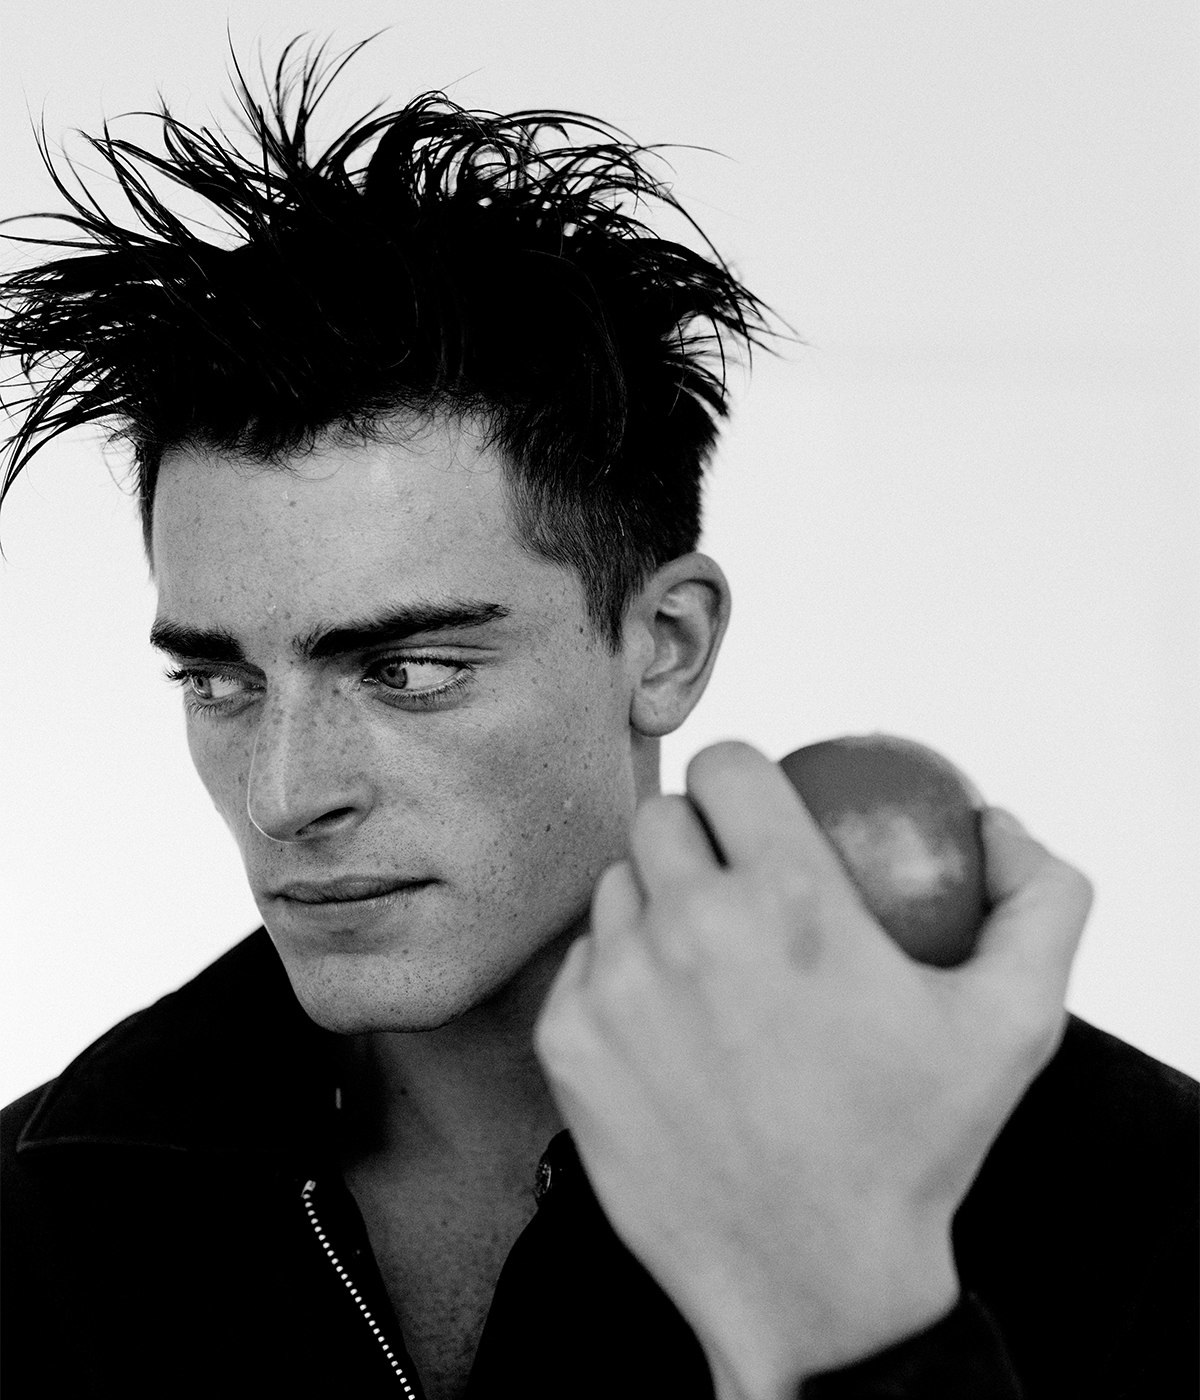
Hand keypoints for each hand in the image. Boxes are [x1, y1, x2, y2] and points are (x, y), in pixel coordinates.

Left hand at [533, 741, 1092, 1399]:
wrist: (813, 1287)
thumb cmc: (916, 1149)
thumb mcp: (1015, 1025)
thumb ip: (1039, 900)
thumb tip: (995, 822)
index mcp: (786, 901)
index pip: (728, 764)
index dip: (745, 776)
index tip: (762, 816)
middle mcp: (687, 927)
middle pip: (662, 817)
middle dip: (698, 836)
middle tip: (734, 890)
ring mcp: (614, 986)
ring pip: (616, 888)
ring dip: (654, 905)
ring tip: (704, 965)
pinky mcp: (566, 1041)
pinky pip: (582, 965)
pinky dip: (616, 978)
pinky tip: (665, 1029)